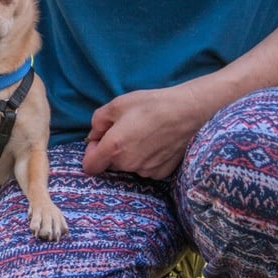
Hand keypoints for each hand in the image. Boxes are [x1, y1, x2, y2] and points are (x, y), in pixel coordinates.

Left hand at [81, 84, 207, 179]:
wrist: (188, 112)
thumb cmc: (151, 105)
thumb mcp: (117, 104)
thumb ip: (98, 121)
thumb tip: (94, 135)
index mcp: (114, 148)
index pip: (89, 166)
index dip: (91, 153)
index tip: (100, 141)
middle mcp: (128, 164)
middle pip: (110, 164)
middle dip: (112, 150)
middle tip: (126, 131)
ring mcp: (145, 170)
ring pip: (129, 166)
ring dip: (130, 155)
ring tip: (144, 134)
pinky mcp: (161, 173)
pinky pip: (145, 168)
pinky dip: (146, 158)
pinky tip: (156, 143)